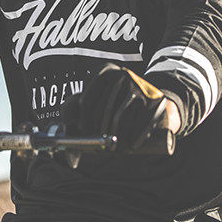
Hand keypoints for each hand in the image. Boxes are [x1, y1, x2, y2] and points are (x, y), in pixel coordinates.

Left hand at [61, 64, 179, 150]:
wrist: (155, 101)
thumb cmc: (118, 103)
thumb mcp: (97, 99)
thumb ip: (74, 108)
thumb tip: (66, 124)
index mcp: (105, 72)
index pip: (85, 101)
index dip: (82, 123)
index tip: (84, 135)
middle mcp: (122, 75)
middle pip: (102, 112)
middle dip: (99, 134)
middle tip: (100, 147)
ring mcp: (140, 87)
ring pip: (120, 121)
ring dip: (115, 141)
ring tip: (114, 149)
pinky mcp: (155, 102)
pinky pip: (139, 126)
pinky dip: (133, 140)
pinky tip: (131, 145)